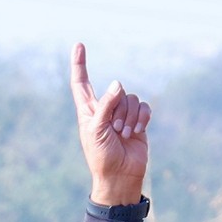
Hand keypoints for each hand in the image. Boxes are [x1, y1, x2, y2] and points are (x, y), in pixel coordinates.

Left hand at [71, 44, 150, 206]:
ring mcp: (122, 114)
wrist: (119, 176)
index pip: (82, 83)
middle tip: (114, 131)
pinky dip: (142, 118)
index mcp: (88, 110)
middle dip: (117, 110)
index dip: (80, 64)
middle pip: (115, 91)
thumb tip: (118, 83)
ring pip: (130, 99)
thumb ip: (106, 105)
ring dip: (129, 118)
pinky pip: (143, 107)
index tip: (78, 45)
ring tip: (123, 136)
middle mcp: (105, 109)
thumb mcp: (97, 130)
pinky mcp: (138, 120)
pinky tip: (138, 132)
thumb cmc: (101, 156)